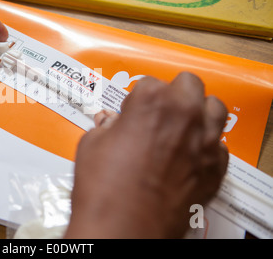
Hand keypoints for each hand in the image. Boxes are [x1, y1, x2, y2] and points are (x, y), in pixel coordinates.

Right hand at [65, 72, 228, 237]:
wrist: (125, 228)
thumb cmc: (105, 187)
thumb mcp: (92, 145)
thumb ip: (107, 126)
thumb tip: (111, 124)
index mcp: (152, 100)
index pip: (149, 83)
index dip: (137, 100)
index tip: (130, 114)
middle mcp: (185, 114)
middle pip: (189, 84)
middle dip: (173, 94)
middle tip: (157, 113)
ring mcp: (205, 141)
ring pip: (215, 108)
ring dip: (198, 112)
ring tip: (181, 127)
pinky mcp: (216, 168)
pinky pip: (219, 145)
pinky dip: (206, 146)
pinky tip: (188, 156)